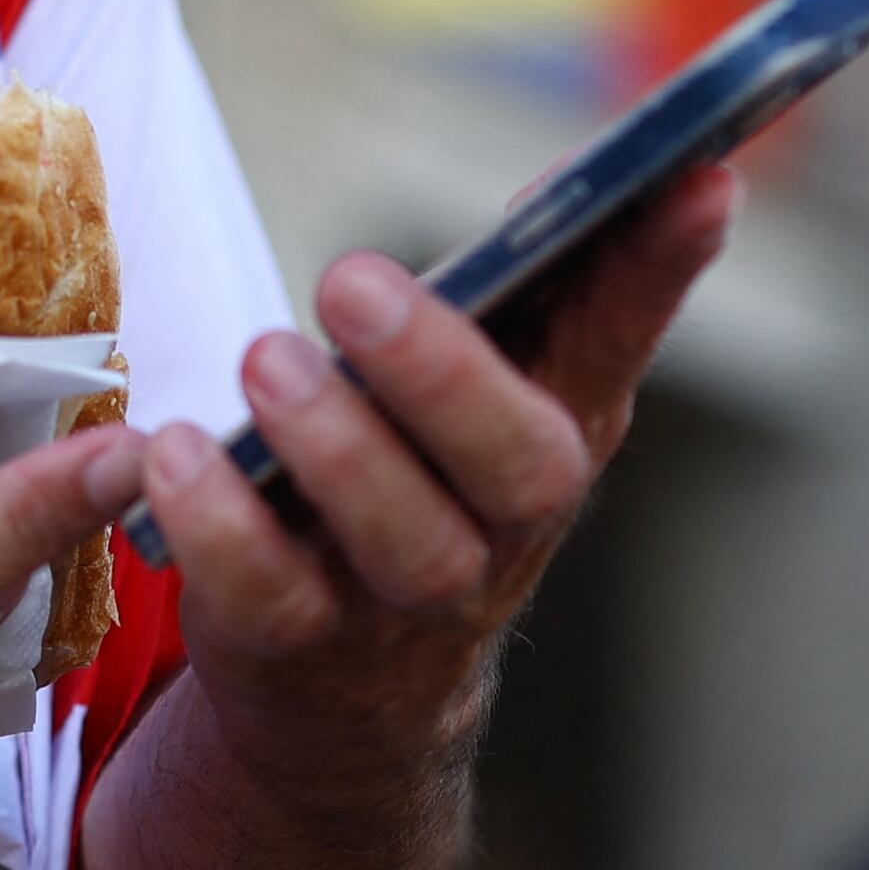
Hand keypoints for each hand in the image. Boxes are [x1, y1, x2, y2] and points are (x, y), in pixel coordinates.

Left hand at [129, 171, 733, 822]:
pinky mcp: (300, 647)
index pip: (620, 341)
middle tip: (349, 278)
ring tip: (265, 359)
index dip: (659, 266)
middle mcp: (500, 524)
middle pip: (518, 464)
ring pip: (407, 540)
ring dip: (336, 445)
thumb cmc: (412, 481)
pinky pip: (267, 594)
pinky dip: (219, 524)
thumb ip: (518, 297)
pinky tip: (173, 451)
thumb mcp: (470, 392)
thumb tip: (577, 176)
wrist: (345, 695)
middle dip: (442, 370)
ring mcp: (405, 598)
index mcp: (550, 429)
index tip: (695, 174)